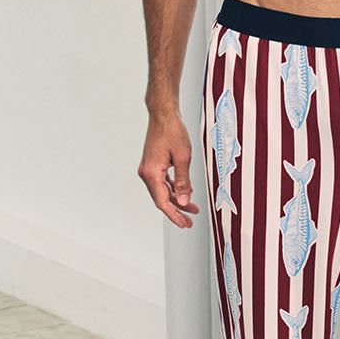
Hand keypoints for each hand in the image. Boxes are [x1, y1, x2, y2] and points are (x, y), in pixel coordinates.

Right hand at [139, 109, 199, 227]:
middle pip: (161, 199)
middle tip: (190, 221)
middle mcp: (146, 173)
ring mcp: (148, 169)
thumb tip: (185, 201)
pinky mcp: (152, 164)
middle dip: (177, 210)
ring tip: (192, 208)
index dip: (174, 215)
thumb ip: (184, 181)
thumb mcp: (183, 157)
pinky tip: (184, 192)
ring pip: (162, 191)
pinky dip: (173, 189)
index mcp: (152, 173)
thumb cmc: (173, 131)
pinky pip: (162, 182)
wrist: (163, 114)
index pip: (162, 202)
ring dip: (176, 200)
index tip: (185, 224)